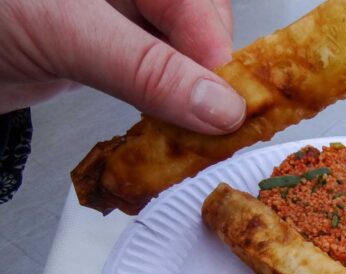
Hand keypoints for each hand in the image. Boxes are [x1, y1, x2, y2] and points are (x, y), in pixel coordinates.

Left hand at [0, 0, 245, 134]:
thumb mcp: (66, 30)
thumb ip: (147, 69)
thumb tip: (222, 109)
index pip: (197, 1)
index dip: (216, 52)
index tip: (231, 106)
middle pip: (197, 29)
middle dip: (206, 81)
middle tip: (213, 131)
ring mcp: (118, 16)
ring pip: (180, 59)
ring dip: (187, 103)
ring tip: (193, 140)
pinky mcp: (106, 50)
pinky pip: (153, 79)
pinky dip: (162, 111)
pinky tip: (166, 133)